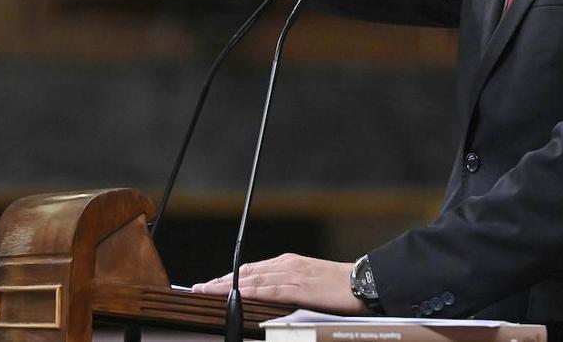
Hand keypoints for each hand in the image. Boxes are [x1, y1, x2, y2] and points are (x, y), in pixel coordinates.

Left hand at [192, 253, 368, 314]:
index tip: (208, 284)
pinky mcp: (299, 287)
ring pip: (251, 279)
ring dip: (225, 285)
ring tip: (205, 291)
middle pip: (245, 272)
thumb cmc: (341, 286)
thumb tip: (271, 298)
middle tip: (197, 288)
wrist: (365, 282)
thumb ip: (290, 287)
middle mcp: (287, 265)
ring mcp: (292, 274)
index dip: (227, 277)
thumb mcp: (310, 283)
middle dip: (219, 281)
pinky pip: (268, 289)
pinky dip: (248, 291)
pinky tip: (234, 295)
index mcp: (289, 264)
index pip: (250, 270)